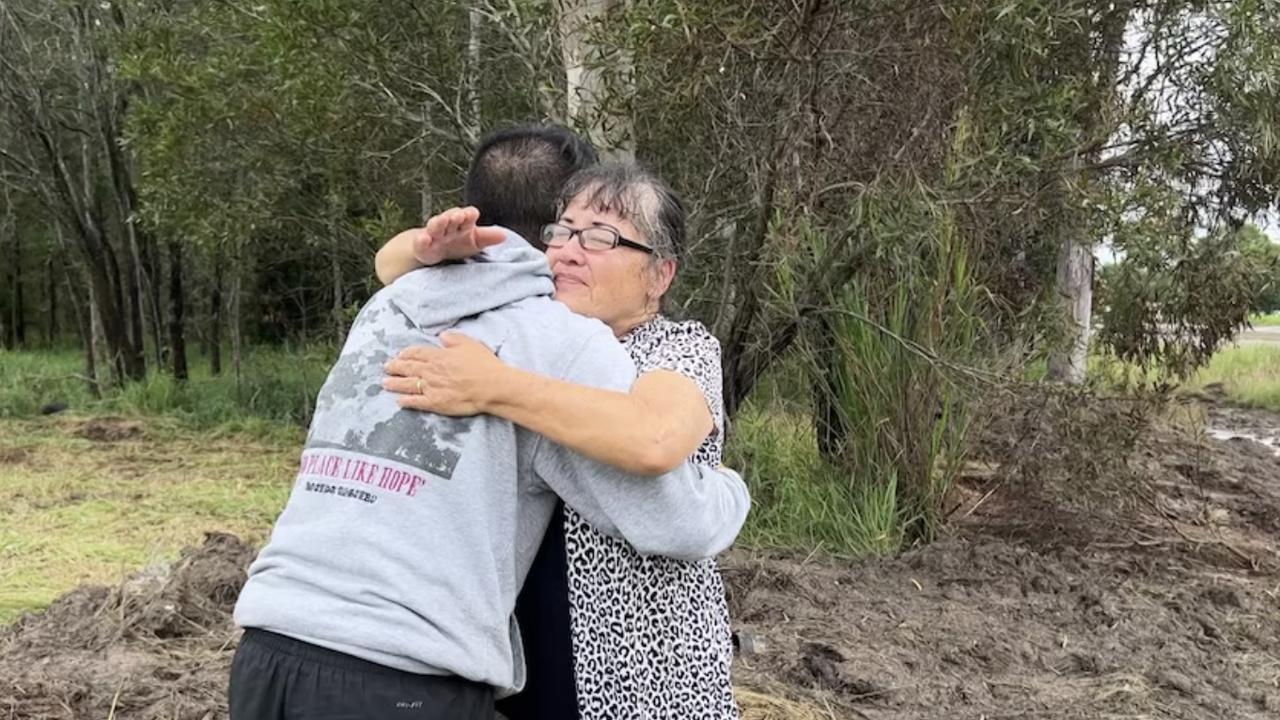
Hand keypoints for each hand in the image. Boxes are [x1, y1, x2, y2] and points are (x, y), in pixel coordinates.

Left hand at [382, 333, 507, 415]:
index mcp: (439, 356)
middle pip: (408, 368)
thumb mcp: (470, 344)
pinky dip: (406, 401)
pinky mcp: (436, 403)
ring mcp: (432, 388)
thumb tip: (442, 336)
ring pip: (408, 384)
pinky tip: (399, 401)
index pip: (417, 353)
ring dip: (395, 383)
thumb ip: (453, 338)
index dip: (407, 353)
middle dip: (395, 367)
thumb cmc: (484, 365)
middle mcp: (431, 371)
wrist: (491, 387)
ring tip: (385, 383)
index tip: (399, 355)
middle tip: (386, 367)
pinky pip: (416, 402)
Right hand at [411, 206, 507, 265]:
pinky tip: (424, 239)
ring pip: (435, 226)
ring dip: (439, 222)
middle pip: (450, 218)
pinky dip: (422, 240)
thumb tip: (505, 235)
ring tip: (444, 220)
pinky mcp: (422, 245)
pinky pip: (421, 242)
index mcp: (462, 224)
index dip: (468, 215)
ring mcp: (433, 234)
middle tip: (459, 215)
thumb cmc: (456, 243)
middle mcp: (447, 226)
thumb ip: (487, 237)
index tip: (472, 214)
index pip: (466, 217)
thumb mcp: (474, 241)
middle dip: (454, 216)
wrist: (432, 250)